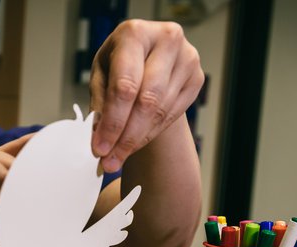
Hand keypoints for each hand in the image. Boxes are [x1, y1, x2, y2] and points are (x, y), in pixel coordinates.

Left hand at [90, 19, 203, 171]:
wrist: (147, 54)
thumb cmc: (119, 62)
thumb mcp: (101, 74)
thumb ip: (100, 103)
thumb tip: (99, 139)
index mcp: (135, 34)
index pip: (125, 86)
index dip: (113, 122)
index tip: (100, 149)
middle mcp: (166, 41)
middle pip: (147, 101)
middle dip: (126, 137)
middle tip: (109, 161)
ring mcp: (187, 59)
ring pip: (160, 111)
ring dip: (137, 140)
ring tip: (117, 158)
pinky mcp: (197, 78)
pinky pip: (171, 114)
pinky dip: (150, 134)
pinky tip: (134, 145)